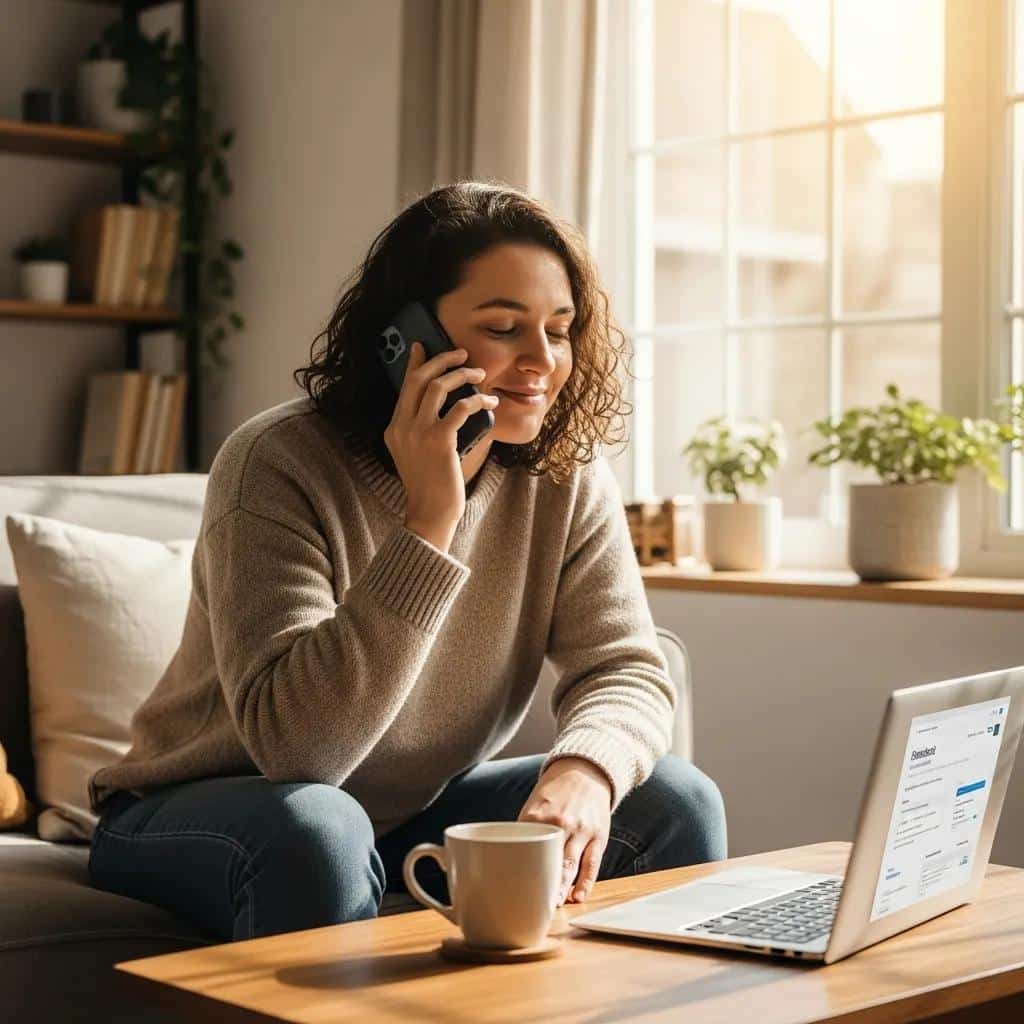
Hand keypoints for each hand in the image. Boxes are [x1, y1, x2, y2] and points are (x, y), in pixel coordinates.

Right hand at [384, 341, 498, 550]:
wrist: (430, 513)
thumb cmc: (430, 486)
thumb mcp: (416, 454)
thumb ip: (420, 430)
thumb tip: (445, 404)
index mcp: (394, 429)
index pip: (404, 387)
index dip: (414, 363)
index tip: (422, 346)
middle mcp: (402, 427)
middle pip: (419, 379)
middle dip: (441, 360)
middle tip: (461, 354)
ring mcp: (418, 433)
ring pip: (438, 387)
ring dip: (461, 375)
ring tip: (479, 374)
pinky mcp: (439, 441)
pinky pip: (460, 408)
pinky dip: (477, 400)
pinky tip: (489, 402)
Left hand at [517, 756, 611, 905]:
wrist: (585, 770)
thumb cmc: (555, 792)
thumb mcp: (534, 803)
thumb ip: (524, 829)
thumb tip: (509, 859)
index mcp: (537, 815)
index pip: (524, 847)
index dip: (518, 869)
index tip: (511, 889)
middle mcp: (560, 822)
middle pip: (549, 860)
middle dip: (542, 884)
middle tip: (534, 906)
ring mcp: (581, 830)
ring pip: (570, 864)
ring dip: (561, 888)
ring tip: (552, 905)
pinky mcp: (598, 836)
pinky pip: (592, 864)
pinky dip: (586, 882)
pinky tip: (578, 896)